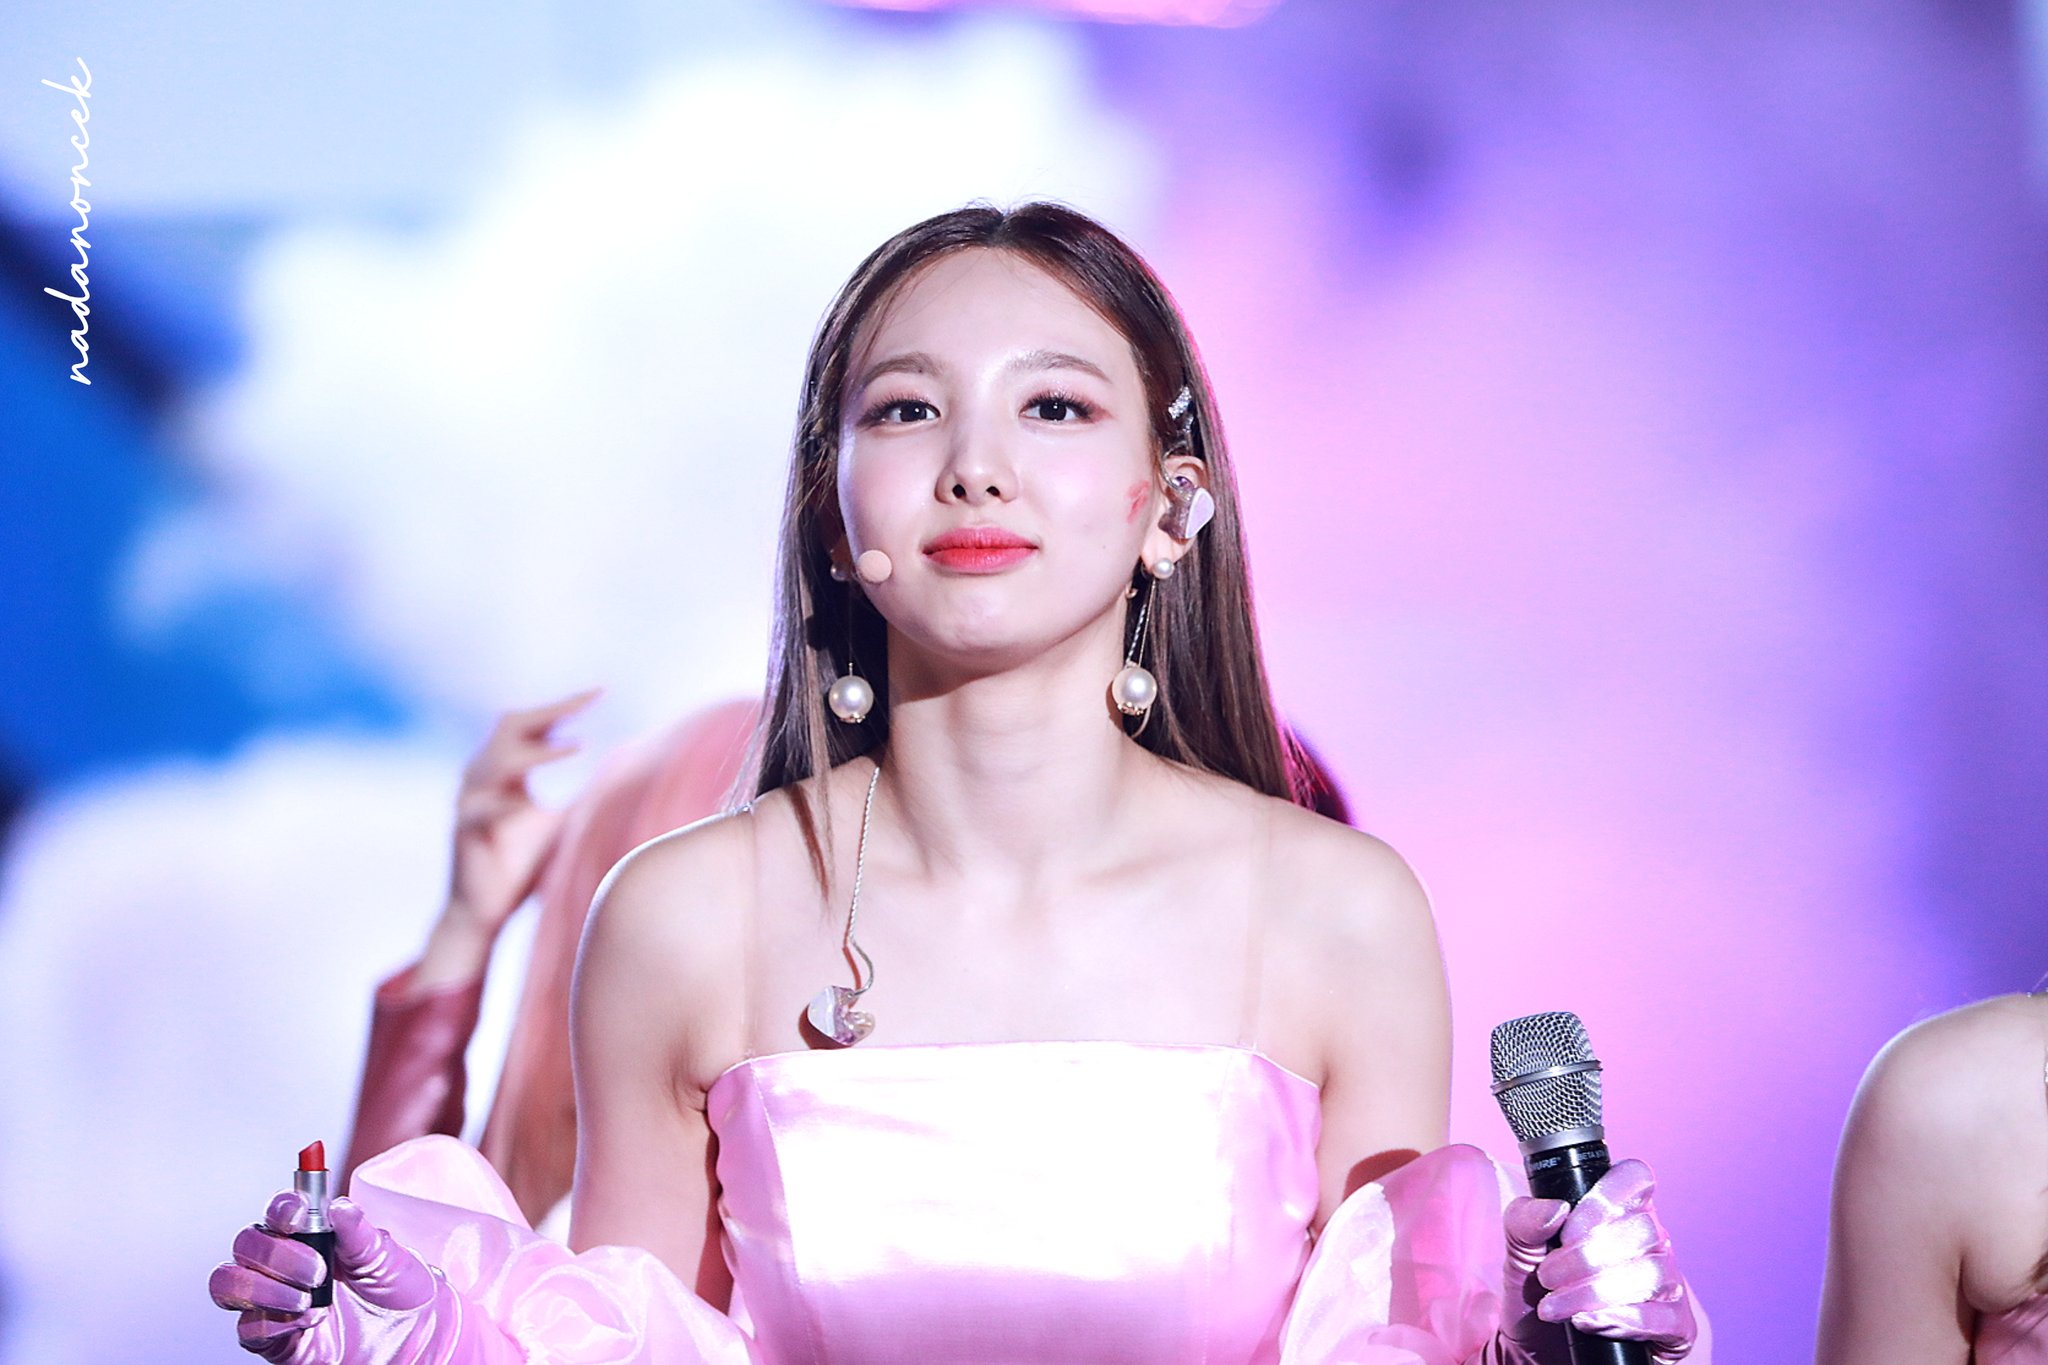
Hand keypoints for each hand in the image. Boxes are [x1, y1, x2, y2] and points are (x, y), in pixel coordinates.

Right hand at [208, 1190, 515, 1362]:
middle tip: (318, 1271)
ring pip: (229, 1283)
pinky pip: (248, 1328)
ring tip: (307, 1299)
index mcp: (312, 1234)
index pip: (278, 1211)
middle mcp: (284, 1264)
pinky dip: (273, 1322)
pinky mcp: (272, 1338)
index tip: (296, 1214)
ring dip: (264, 1288)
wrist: (410, 1339)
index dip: (280, 1208)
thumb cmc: (398, 1291)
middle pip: (246, 1244)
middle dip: (276, 1254)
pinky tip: (307, 1321)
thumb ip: (359, 1233)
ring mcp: (273, 1299)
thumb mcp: (388, 1257)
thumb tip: (338, 1206)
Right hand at [421, 689, 599, 981]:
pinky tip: (528, 806)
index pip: (532, 723)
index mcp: (506, 769)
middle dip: (548, 712)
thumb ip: (584, 796)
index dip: (563, 706)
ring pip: (495, 762)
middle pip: (509, 726)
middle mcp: (483, 777)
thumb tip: (631, 777)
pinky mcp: (464, 832)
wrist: (484, 910)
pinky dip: (504, 806)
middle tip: (585, 703)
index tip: (601, 692)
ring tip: (576, 747)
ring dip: (536, 752)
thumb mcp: (561, 823)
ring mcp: (470, 802)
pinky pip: (479, 812)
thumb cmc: (523, 864)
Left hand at [1500, 1160, 1697, 1363]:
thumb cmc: (1536, 1294)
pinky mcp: (1676, 1327)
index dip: (1604, 1199)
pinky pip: (1664, 1317)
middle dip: (1584, 1256)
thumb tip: (1554, 1209)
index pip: (1635, 1177)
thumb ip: (1524, 1221)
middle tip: (1548, 1277)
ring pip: (1652, 1273)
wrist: (1537, 1352)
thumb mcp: (1519, 1253)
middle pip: (1641, 1229)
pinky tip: (1588, 1323)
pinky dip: (1622, 1319)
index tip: (1568, 1228)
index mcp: (1620, 1211)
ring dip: (1595, 1291)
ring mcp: (1669, 1284)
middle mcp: (1652, 1241)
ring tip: (1557, 1306)